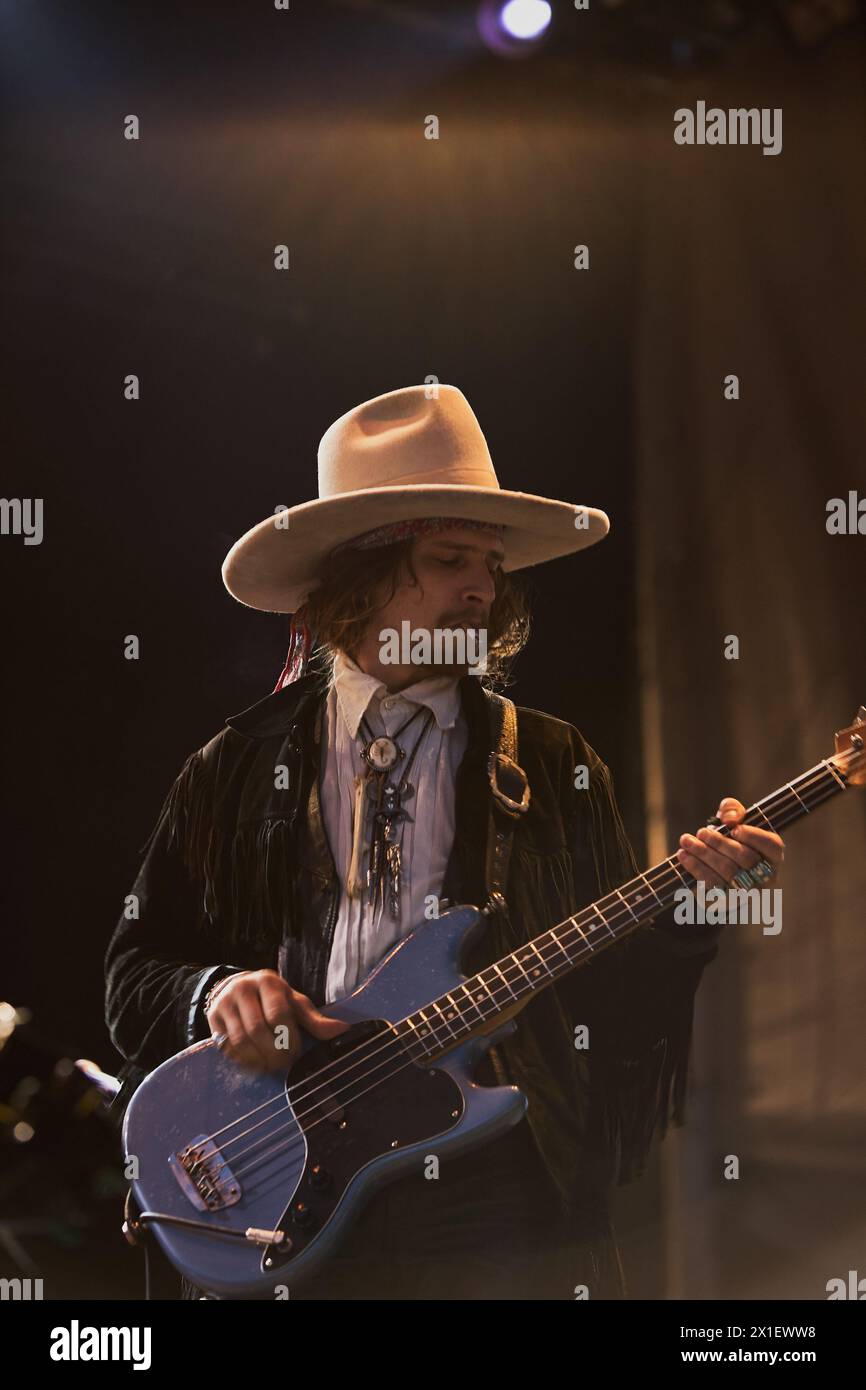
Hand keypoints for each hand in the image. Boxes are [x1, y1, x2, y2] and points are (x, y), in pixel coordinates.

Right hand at [205, 969, 349, 1072]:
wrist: (237, 987)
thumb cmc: (273, 998)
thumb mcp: (294, 1003)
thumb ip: (315, 1019)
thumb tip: (343, 1029)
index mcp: (268, 982)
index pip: (278, 1013)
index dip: (288, 1038)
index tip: (296, 1054)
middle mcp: (243, 988)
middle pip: (258, 1029)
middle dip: (273, 1052)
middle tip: (284, 1065)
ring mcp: (225, 1003)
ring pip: (240, 1040)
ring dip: (258, 1059)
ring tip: (271, 1066)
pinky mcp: (212, 1019)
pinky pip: (227, 1047)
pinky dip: (243, 1060)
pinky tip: (255, 1064)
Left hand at [676, 797, 784, 890]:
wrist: (716, 876)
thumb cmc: (729, 843)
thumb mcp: (733, 822)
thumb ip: (733, 810)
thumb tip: (729, 819)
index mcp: (773, 856)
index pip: (772, 846)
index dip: (753, 836)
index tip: (734, 829)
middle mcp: (766, 877)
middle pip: (745, 858)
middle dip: (719, 842)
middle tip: (701, 832)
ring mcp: (747, 894)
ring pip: (727, 872)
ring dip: (703, 854)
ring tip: (686, 841)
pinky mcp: (727, 903)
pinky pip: (712, 886)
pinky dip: (695, 868)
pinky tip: (683, 856)